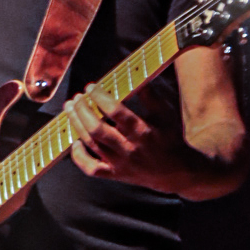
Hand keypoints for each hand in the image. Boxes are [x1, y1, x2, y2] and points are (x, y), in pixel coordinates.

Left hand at [69, 86, 184, 190]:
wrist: (178, 172)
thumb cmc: (171, 139)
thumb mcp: (165, 114)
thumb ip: (149, 96)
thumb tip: (135, 74)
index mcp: (143, 131)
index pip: (116, 112)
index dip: (100, 97)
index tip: (90, 87)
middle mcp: (129, 149)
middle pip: (97, 129)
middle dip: (82, 111)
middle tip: (77, 98)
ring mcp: (120, 164)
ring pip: (91, 144)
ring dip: (77, 124)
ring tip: (70, 108)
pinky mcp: (116, 174)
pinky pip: (91, 169)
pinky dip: (79, 156)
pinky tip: (75, 141)